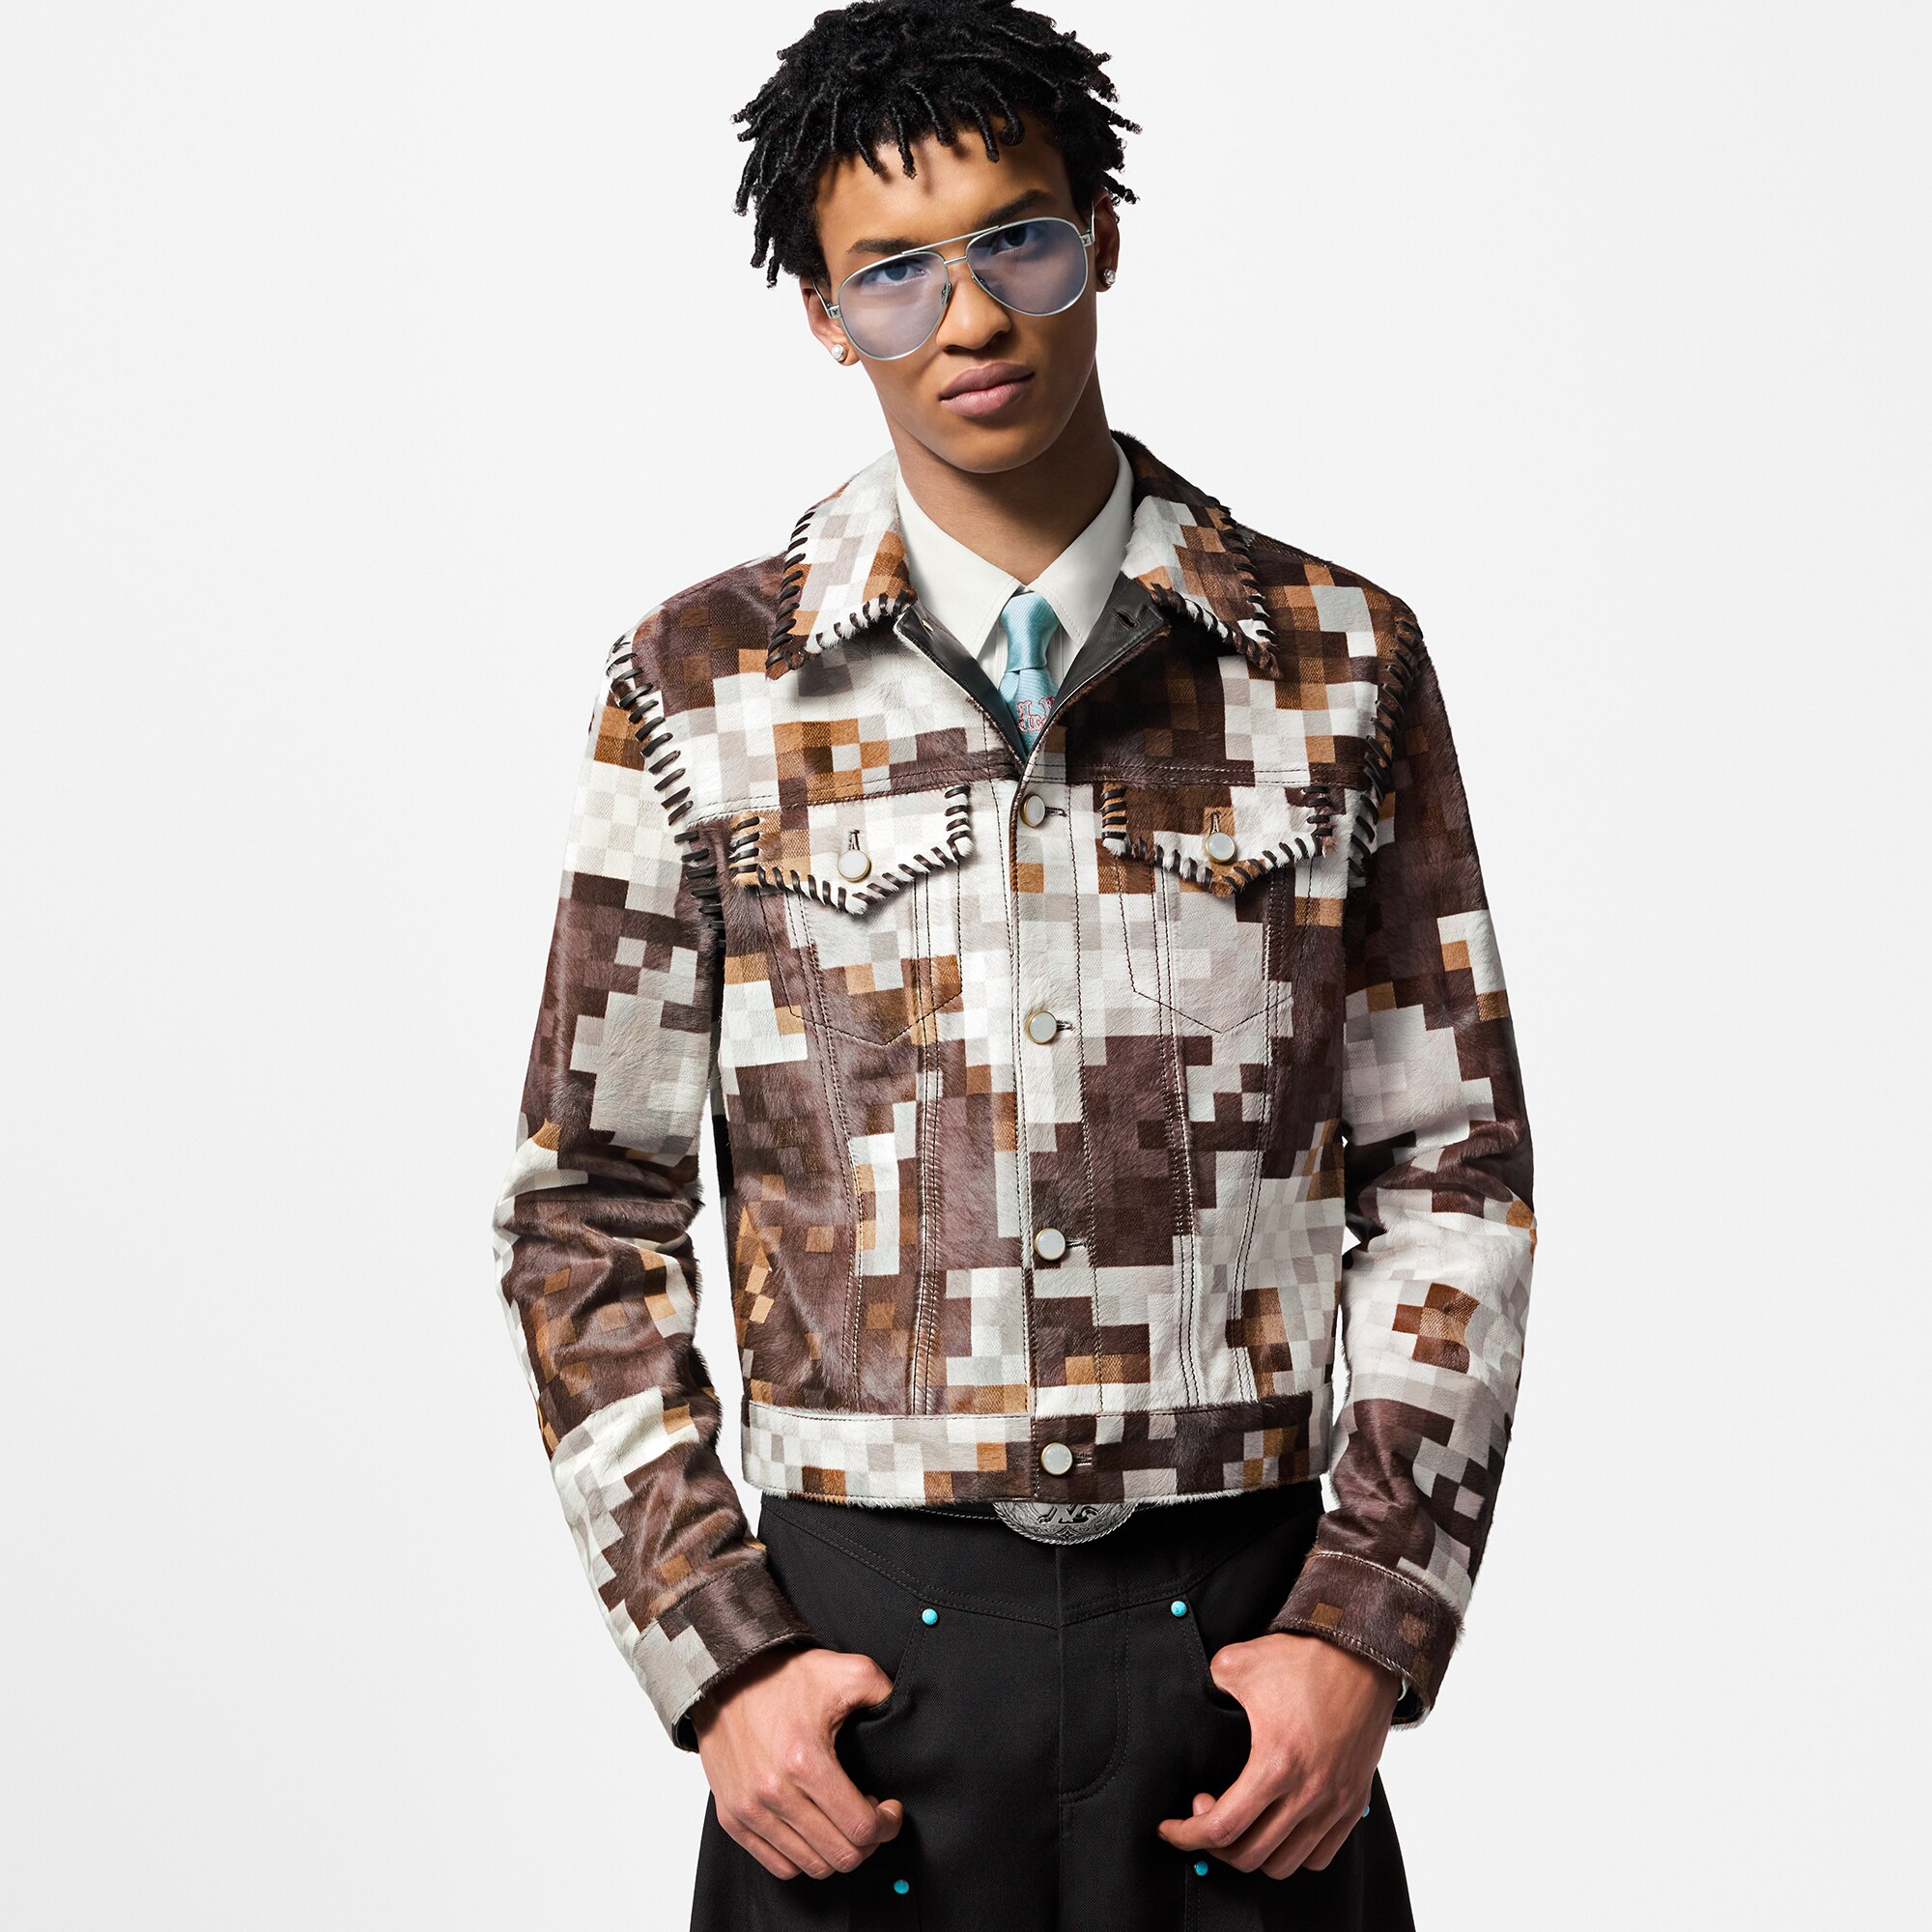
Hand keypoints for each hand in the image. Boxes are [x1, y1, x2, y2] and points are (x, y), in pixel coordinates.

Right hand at [691, 1645, 905, 1880]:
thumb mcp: (845, 1670)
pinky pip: (777, 1865)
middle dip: (867, 1841)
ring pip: (811, 1866)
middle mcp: (774, 1793)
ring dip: (836, 1849)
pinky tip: (814, 1829)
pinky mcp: (731, 1818)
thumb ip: (883, 1691)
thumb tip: (906, 1712)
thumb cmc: (784, 1676)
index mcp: (805, 1761)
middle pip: (839, 1855)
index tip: (889, 1807)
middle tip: (869, 1814)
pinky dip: (803, 1857)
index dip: (886, 1824)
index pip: (861, 1827)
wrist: (724, 1676)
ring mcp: (750, 1810)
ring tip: (841, 1819)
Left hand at [1156, 1632, 1399, 1878]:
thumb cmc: (1305, 1659)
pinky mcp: (1354, 1803)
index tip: (1169, 1828)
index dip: (1187, 1835)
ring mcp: (1335, 1803)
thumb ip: (1209, 1684)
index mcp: (1276, 1764)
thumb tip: (1198, 1696)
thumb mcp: (1238, 1662)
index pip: (1222, 1827)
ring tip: (1240, 1820)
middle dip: (1215, 1846)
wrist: (1362, 1654)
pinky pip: (1320, 1855)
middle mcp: (1308, 1793)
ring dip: (1253, 1852)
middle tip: (1204, 1811)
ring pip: (1285, 1864)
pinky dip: (1293, 1852)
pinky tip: (1277, 1825)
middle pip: (1250, 1856)